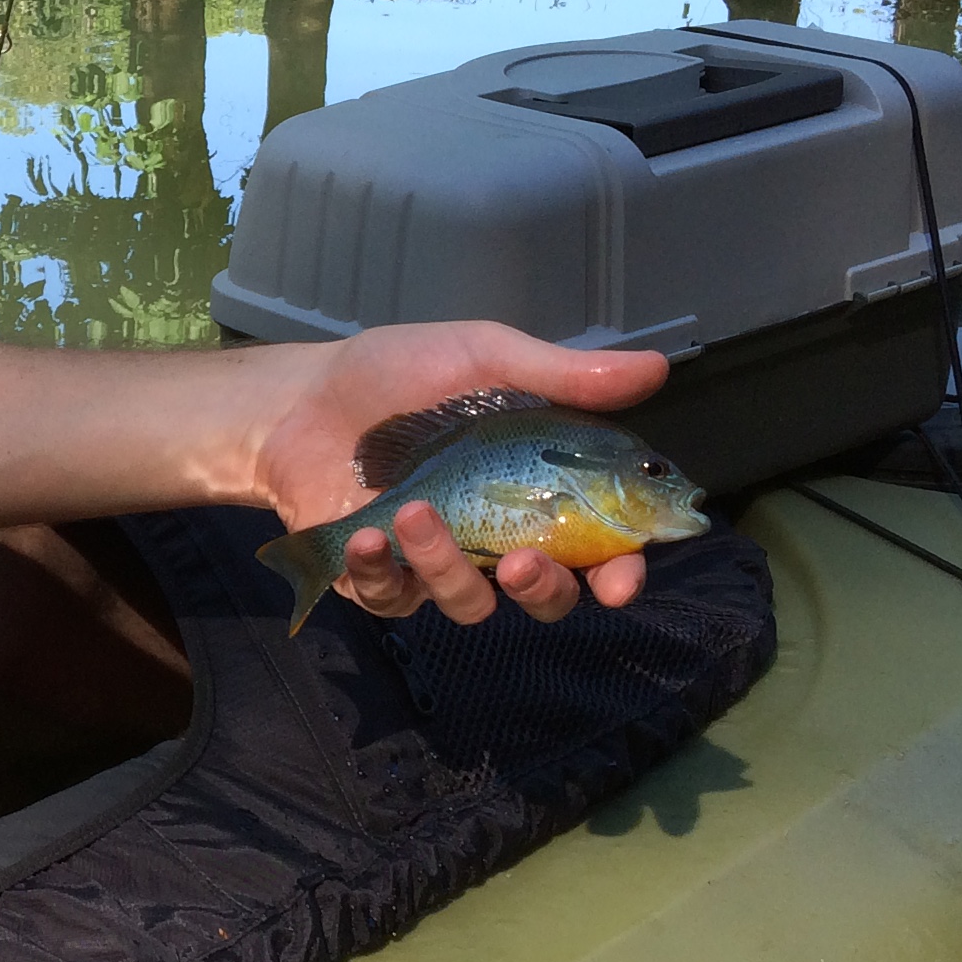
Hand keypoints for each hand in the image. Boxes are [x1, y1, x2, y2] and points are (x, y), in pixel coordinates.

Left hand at [249, 320, 668, 627]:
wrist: (301, 397)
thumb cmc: (400, 374)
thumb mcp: (485, 358)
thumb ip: (564, 375)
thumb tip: (660, 367)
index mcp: (537, 487)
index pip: (600, 546)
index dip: (621, 571)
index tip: (620, 578)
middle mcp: (497, 536)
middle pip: (546, 597)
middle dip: (544, 592)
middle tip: (524, 563)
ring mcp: (438, 563)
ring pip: (468, 603)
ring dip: (448, 568)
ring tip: (414, 514)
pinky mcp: (380, 579)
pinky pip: (394, 601)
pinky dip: (381, 573)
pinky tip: (367, 535)